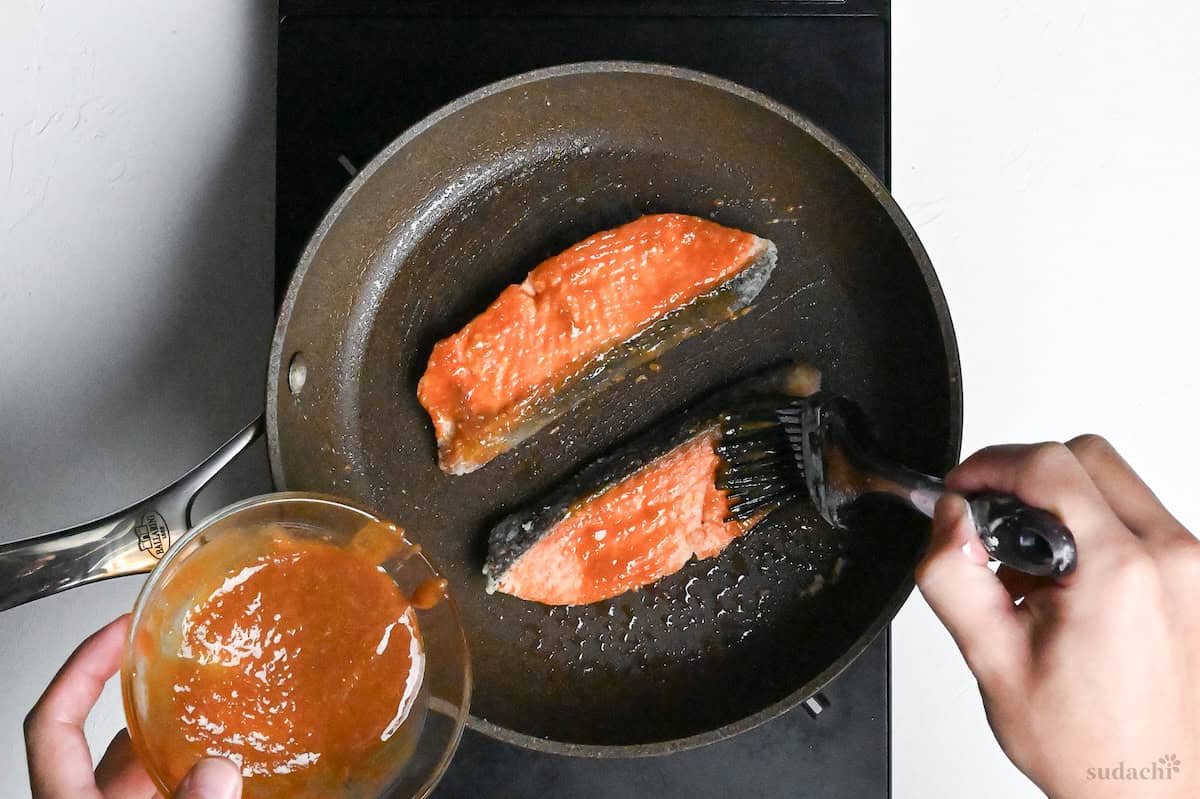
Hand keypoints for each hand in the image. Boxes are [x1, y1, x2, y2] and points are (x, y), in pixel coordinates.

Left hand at [24, 614, 242, 798]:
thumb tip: (219, 771)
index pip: (55, 718)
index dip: (84, 666)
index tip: (120, 632)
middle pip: (105, 740)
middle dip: (149, 702)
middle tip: (189, 668)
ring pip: (139, 770)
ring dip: (175, 742)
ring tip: (221, 714)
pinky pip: (164, 791)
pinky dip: (189, 775)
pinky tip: (227, 772)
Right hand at [917, 436, 1197, 798]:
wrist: (1151, 788)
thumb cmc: (1087, 743)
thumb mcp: (992, 659)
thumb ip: (954, 575)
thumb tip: (948, 518)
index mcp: (1119, 572)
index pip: (1049, 466)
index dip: (990, 466)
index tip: (963, 491)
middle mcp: (1171, 559)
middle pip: (1087, 456)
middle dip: (1027, 478)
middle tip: (993, 527)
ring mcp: (1194, 567)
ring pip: (1115, 483)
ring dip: (1063, 505)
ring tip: (1035, 572)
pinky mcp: (1199, 578)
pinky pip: (1140, 517)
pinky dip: (1096, 528)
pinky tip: (1071, 584)